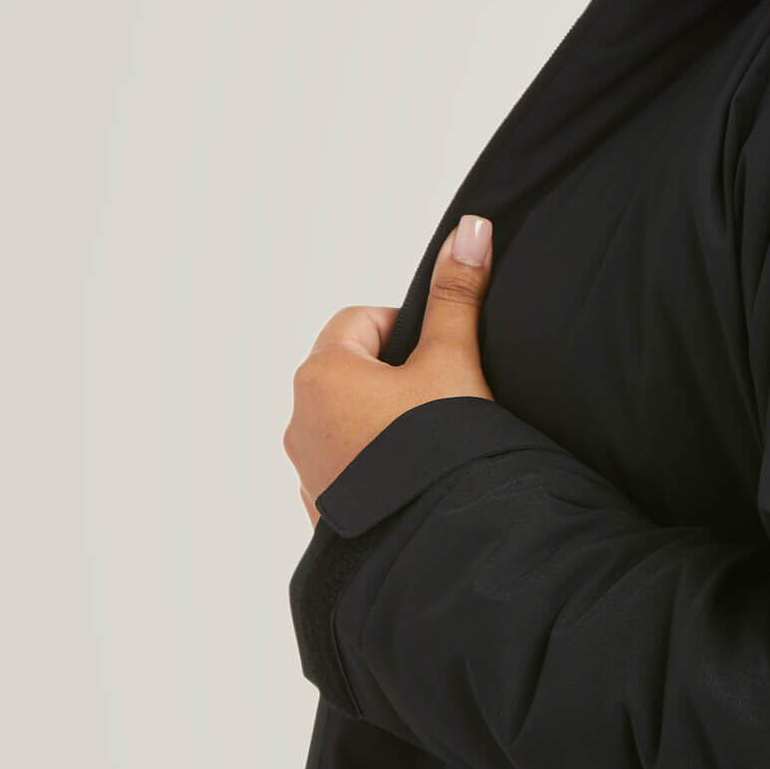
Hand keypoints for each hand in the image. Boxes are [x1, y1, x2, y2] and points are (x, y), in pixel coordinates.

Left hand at [285, 213, 496, 526]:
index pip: (361, 322)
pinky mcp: (322, 512)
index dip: (409, 330)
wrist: (437, 540)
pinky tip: (419, 479)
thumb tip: (470, 227)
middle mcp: (299, 418)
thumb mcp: (454, 361)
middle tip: (446, 399)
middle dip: (396, 379)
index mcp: (322, 373)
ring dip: (384, 424)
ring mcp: (306, 470)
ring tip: (434, 443)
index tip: (443, 356)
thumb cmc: (438, 449)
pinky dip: (378, 466)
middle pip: (352, 373)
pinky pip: (348, 469)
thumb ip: (458, 296)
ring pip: (348, 423)